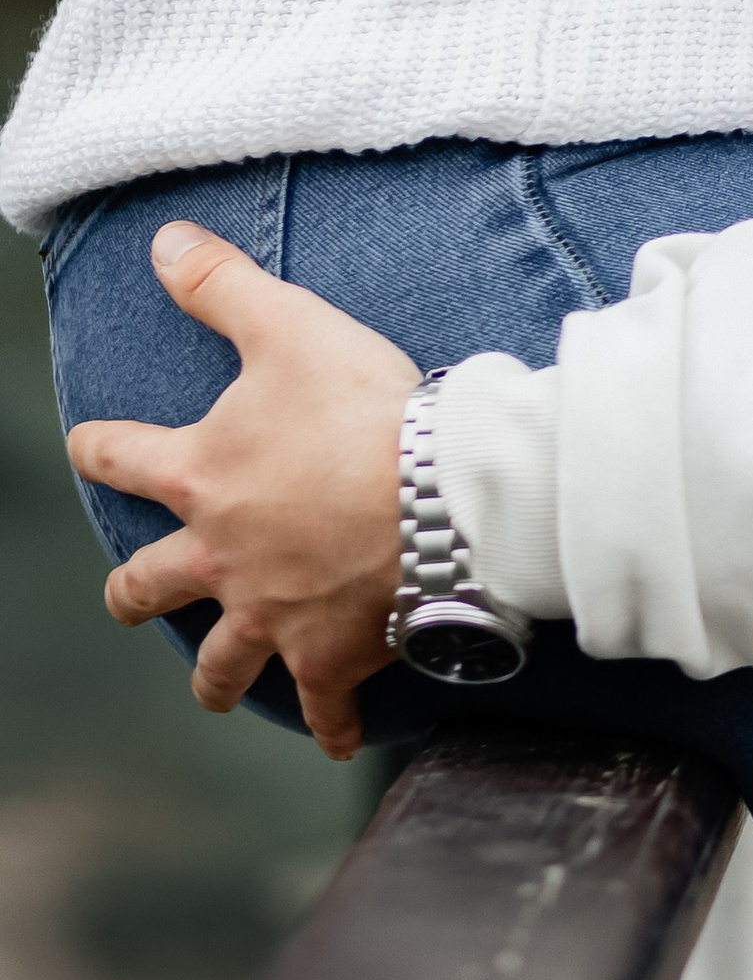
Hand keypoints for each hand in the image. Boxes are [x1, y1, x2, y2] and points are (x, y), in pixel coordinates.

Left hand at [66, 221, 416, 761]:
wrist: (437, 496)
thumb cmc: (361, 409)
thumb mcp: (287, 325)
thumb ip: (221, 284)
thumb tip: (162, 241)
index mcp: (202, 476)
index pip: (123, 457)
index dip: (101, 447)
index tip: (89, 446)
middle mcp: (221, 556)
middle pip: (150, 587)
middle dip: (137, 594)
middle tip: (132, 598)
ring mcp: (271, 616)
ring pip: (221, 664)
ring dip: (217, 678)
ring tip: (217, 691)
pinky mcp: (329, 656)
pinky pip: (323, 706)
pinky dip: (329, 726)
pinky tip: (334, 738)